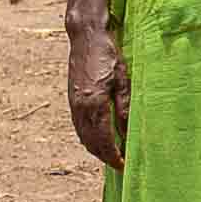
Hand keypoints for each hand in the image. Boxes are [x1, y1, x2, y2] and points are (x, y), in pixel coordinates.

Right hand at [63, 0, 130, 171]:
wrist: (85, 36)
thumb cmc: (108, 55)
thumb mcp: (124, 81)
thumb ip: (125, 110)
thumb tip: (129, 135)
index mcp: (94, 104)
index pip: (104, 141)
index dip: (114, 156)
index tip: (124, 166)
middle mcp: (80, 107)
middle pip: (90, 143)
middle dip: (104, 157)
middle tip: (119, 164)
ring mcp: (73, 103)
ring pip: (82, 136)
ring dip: (95, 149)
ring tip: (111, 155)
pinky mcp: (71, 99)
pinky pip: (78, 126)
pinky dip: (88, 137)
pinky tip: (98, 138)